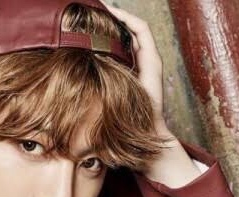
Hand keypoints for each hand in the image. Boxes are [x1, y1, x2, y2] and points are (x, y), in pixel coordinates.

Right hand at [102, 4, 202, 186]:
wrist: (149, 139)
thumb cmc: (145, 122)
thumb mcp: (137, 98)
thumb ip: (131, 80)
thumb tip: (116, 63)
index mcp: (150, 62)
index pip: (139, 29)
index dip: (124, 16)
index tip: (105, 10)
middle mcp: (146, 63)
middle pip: (132, 33)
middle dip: (114, 21)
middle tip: (92, 17)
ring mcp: (137, 72)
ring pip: (124, 45)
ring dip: (109, 34)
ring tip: (90, 30)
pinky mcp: (129, 81)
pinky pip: (118, 60)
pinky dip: (107, 51)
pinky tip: (92, 53)